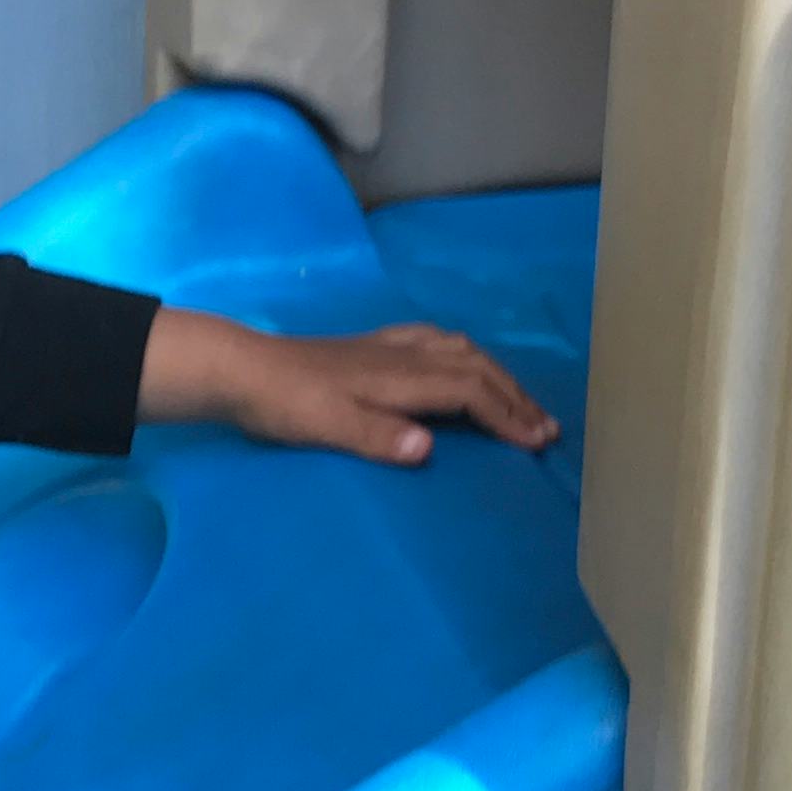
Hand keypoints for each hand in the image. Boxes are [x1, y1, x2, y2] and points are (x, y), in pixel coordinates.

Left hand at [139, 310, 557, 464]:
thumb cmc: (285, 405)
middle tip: (547, 429)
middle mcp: (403, 354)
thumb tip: (427, 448)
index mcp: (400, 376)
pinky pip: (437, 341)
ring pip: (460, 350)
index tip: (538, 442)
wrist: (243, 369)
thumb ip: (377, 437)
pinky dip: (465, 355)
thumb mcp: (327, 426)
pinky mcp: (373, 346)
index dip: (507, 416)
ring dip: (497, 375)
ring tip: (520, 402)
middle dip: (515, 397)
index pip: (470, 392)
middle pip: (476, 367)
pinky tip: (463, 363)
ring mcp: (388, 346)